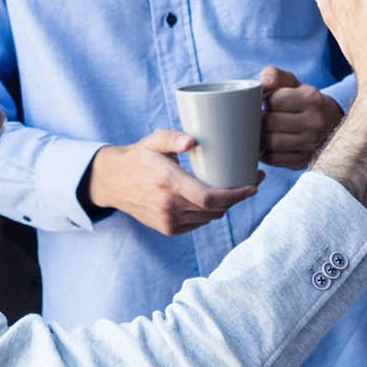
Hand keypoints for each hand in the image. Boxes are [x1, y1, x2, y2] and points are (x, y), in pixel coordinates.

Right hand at [86, 128, 260, 234]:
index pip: (209, 198)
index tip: (254, 185)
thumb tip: (192, 139)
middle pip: (215, 210)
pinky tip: (215, 200)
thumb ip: (172, 138)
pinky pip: (199, 223)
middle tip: (251, 183)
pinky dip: (210, 213)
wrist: (113, 182)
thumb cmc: (139, 157)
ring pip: (209, 218)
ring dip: (226, 206)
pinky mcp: (168, 229)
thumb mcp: (153, 141)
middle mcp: (168, 206)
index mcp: (167, 183)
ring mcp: (168, 221)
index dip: (236, 195)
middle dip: (237, 198)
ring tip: (236, 190)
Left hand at [259, 66, 343, 167]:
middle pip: (270, 122)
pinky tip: (268, 146)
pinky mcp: (305, 160)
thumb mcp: (295, 84)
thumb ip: (276, 75)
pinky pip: (275, 159)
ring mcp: (312, 143)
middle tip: (258, 119)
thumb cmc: (306, 103)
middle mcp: (315, 122)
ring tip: (261, 131)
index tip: (263, 104)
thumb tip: (263, 82)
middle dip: (259, 120)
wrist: (332, 125)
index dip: (263, 102)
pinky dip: (266, 153)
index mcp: (312, 99)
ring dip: (261, 137)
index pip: (273, 101)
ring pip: (272, 142)